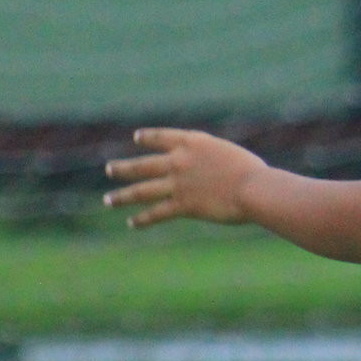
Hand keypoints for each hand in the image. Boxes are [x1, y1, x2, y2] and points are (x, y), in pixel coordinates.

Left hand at [105, 128, 265, 228]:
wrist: (252, 187)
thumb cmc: (251, 171)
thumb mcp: (228, 154)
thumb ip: (211, 159)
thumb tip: (207, 170)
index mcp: (193, 142)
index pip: (163, 137)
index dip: (148, 137)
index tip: (137, 138)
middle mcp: (179, 160)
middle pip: (143, 165)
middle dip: (124, 168)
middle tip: (110, 170)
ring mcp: (177, 183)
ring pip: (141, 190)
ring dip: (123, 196)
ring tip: (108, 200)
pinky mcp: (182, 205)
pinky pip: (156, 213)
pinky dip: (142, 219)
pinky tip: (132, 222)